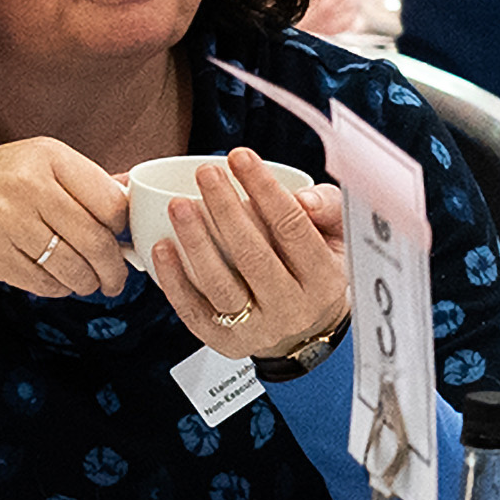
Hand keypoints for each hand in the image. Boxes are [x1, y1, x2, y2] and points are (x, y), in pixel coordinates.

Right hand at [0, 137, 131, 310]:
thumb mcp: (30, 166)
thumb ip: (81, 181)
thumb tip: (133, 197)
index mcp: (47, 155)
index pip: (111, 202)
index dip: (125, 230)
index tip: (126, 243)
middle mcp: (28, 183)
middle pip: (97, 240)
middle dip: (113, 269)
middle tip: (115, 280)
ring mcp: (8, 219)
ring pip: (73, 267)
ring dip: (86, 284)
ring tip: (85, 284)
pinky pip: (43, 282)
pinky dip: (55, 289)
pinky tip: (52, 282)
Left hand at [147, 147, 350, 360]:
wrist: (303, 334)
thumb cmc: (315, 272)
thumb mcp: (338, 241)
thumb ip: (328, 210)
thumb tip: (303, 199)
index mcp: (324, 280)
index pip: (293, 229)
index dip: (265, 190)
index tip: (240, 157)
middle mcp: (292, 308)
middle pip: (253, 255)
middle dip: (226, 208)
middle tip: (206, 172)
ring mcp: (257, 329)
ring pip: (220, 284)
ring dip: (195, 241)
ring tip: (178, 205)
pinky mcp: (224, 342)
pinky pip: (193, 310)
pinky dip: (174, 279)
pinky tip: (161, 247)